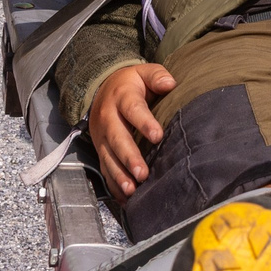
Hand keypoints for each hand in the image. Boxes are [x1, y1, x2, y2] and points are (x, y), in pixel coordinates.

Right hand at [88, 63, 176, 197]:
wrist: (101, 89)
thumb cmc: (130, 84)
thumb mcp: (143, 73)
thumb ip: (156, 76)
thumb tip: (170, 83)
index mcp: (122, 97)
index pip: (133, 110)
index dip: (144, 123)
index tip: (157, 135)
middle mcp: (108, 118)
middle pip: (117, 139)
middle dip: (129, 157)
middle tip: (142, 173)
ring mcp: (102, 136)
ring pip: (108, 157)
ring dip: (119, 175)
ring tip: (132, 189)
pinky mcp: (100, 149)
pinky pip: (105, 168)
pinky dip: (113, 184)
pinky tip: (124, 198)